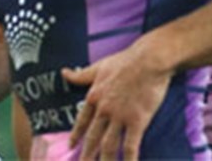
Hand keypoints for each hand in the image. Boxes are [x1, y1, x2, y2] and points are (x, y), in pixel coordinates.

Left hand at [61, 41, 171, 160]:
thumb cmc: (125, 61)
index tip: (71, 146)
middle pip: (93, 137)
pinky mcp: (137, 121)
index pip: (82, 121)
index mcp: (94, 96)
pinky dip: (129, 158)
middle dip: (87, 154)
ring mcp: (120, 117)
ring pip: (109, 145)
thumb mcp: (98, 67)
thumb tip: (64, 72)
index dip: (76, 135)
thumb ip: (81, 75)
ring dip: (105, 160)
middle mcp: (104, 110)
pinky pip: (131, 145)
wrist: (148, 61)